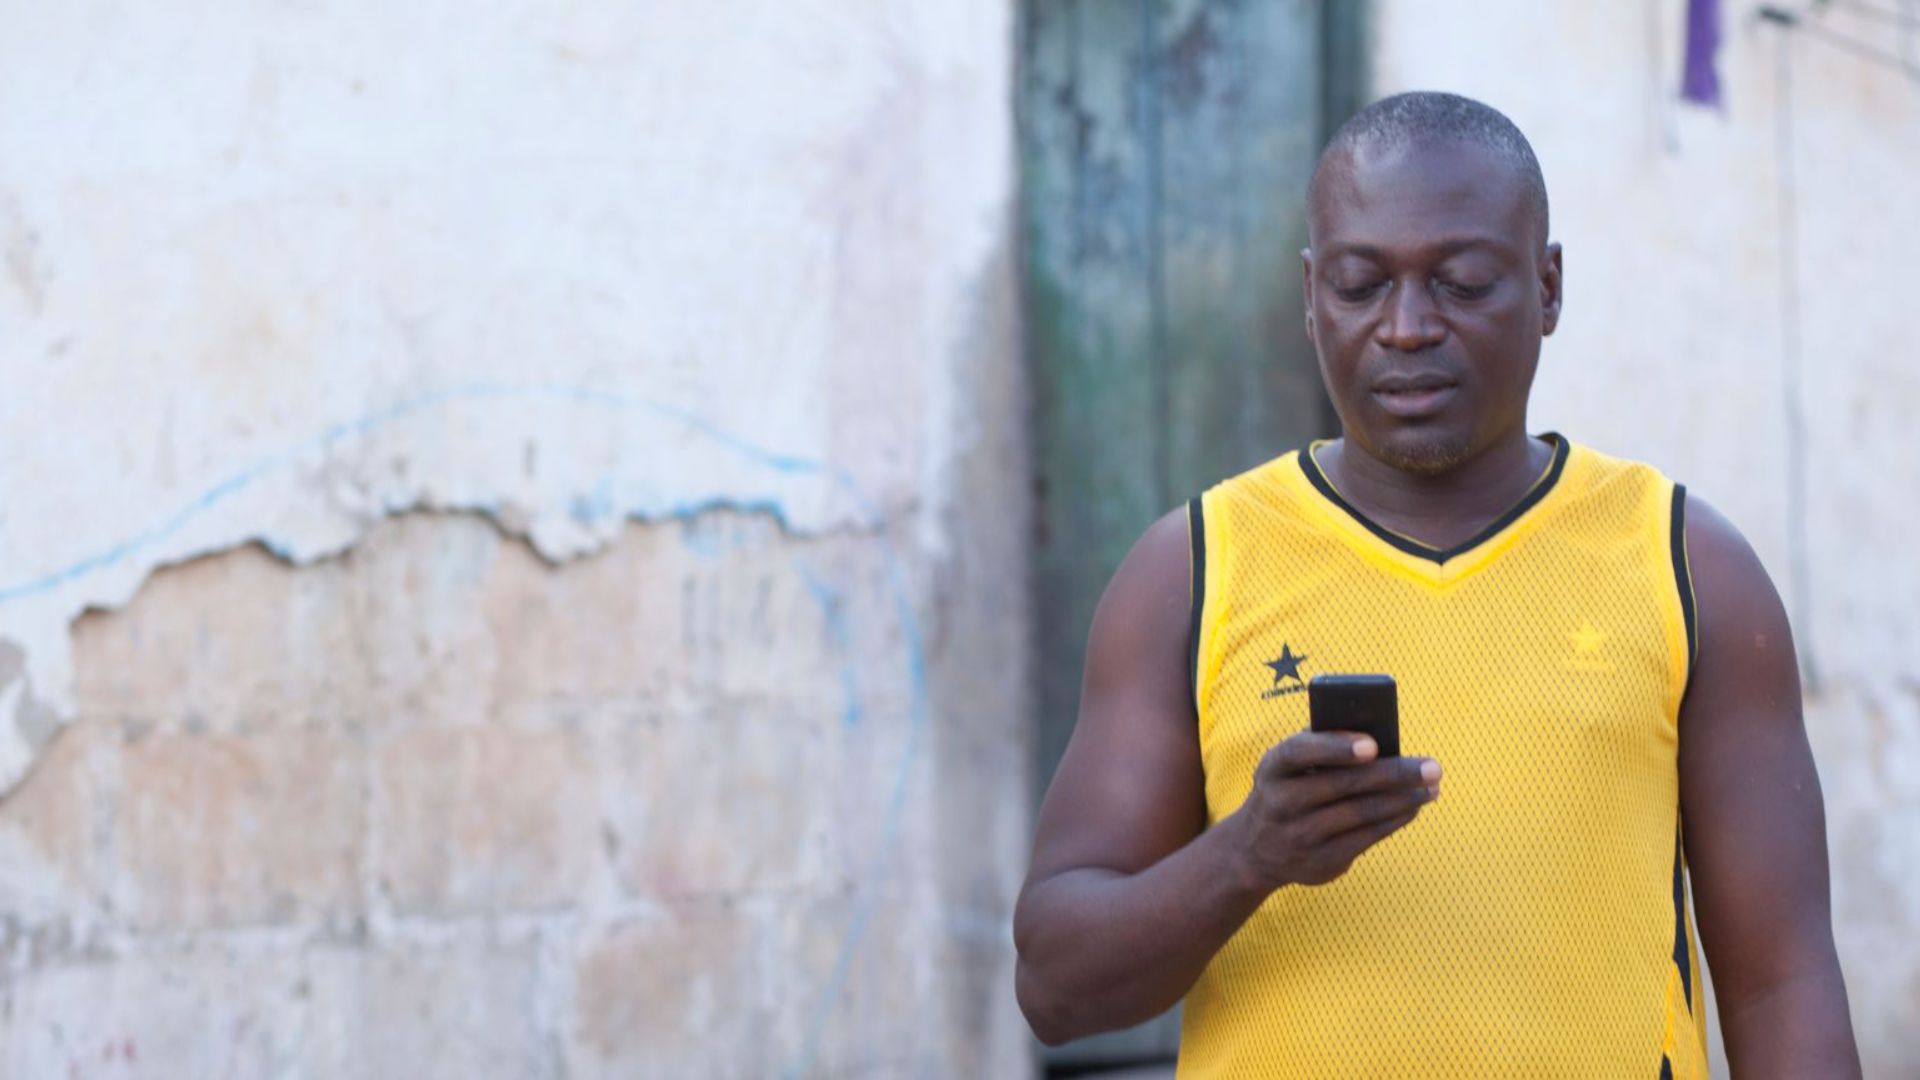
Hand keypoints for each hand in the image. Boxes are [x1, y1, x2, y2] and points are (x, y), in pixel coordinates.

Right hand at [1229, 730, 1440, 890]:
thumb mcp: (1287, 766)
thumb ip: (1321, 746)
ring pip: (1362, 813)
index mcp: (1273, 768)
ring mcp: (1301, 836)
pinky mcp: (1321, 862)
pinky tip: (1413, 807)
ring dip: (1404, 799)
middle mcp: (1282, 803)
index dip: (1337, 746)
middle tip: (1433, 767)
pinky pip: (1367, 837)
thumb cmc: (1286, 789)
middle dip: (1394, 774)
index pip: (1301, 752)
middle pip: (1345, 785)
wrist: (1255, 849)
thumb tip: (1379, 739)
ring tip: (1431, 787)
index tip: (1373, 744)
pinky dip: (1395, 820)